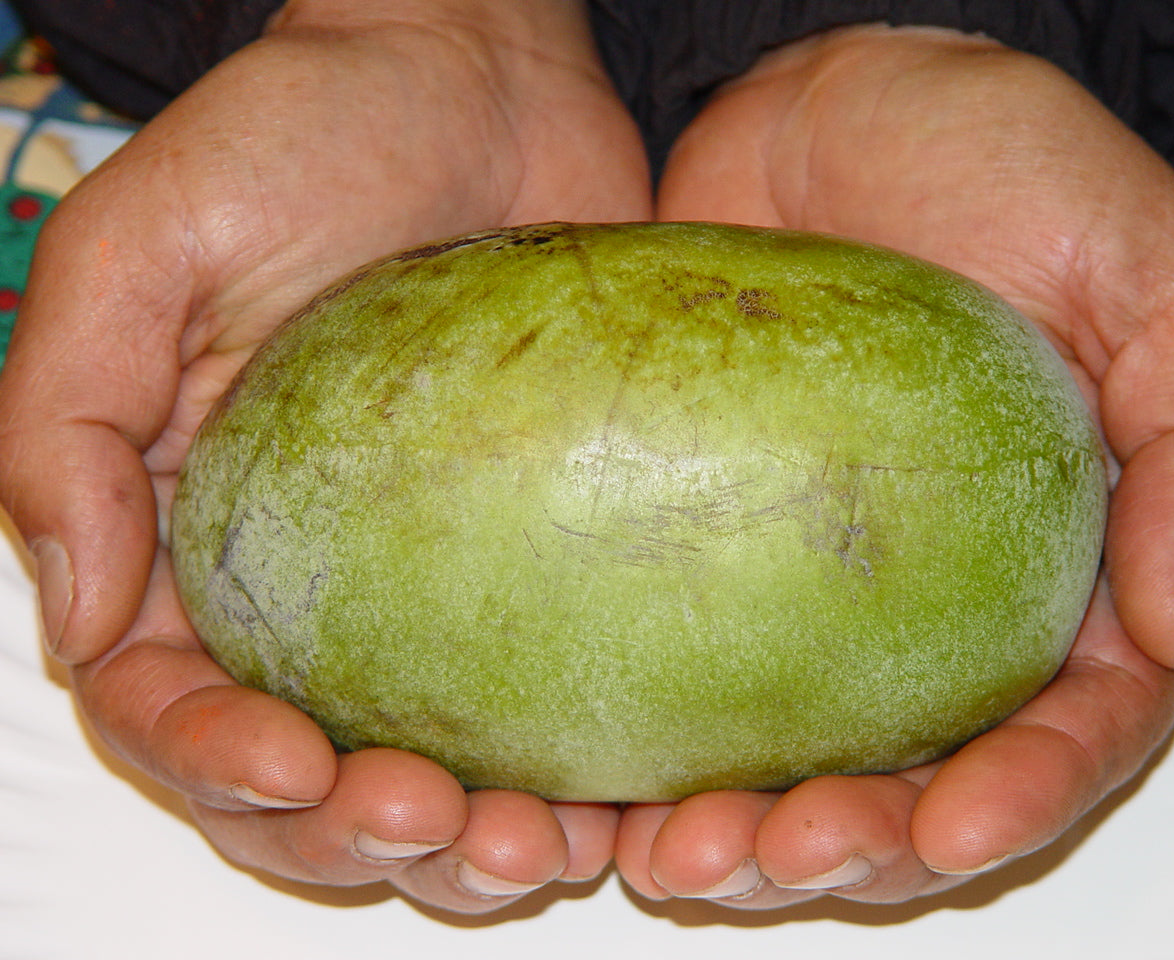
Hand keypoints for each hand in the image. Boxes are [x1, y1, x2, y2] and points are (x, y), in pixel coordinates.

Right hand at [0, 0, 648, 913]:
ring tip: (536, 847)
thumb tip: (84, 618)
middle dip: (350, 833)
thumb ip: (66, 429)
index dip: (217, 766)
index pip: (170, 701)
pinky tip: (614, 807)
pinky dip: (572, 780)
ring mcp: (432, 587)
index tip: (298, 768)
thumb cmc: (301, 137)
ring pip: (425, 773)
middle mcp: (308, 585)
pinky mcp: (539, 564)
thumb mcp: (141, 249)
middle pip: (301, 777)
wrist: (479, 83)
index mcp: (190, 533)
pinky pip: (545, 703)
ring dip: (465, 846)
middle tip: (435, 825)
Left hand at [616, 24, 1173, 907]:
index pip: (1068, 726)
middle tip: (779, 856)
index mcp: (1064, 562)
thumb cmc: (993, 160)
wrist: (820, 113)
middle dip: (860, 849)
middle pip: (918, 780)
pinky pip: (685, 680)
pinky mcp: (710, 557)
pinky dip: (650, 757)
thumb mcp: (1145, 268)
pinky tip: (604, 796)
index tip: (953, 828)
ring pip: (796, 763)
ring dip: (745, 834)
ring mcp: (815, 592)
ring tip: (677, 858)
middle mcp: (940, 602)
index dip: (1021, 797)